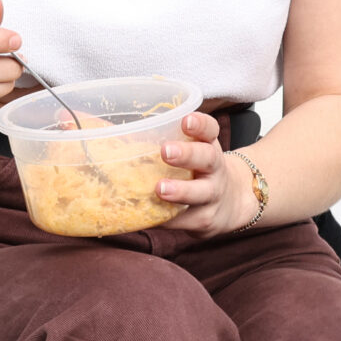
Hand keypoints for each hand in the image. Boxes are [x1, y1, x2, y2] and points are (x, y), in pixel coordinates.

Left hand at [151, 111, 260, 235]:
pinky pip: (185, 220)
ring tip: (161, 189)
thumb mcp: (192, 151)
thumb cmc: (198, 170)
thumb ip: (162, 139)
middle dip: (187, 154)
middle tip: (166, 151)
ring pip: (200, 193)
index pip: (210, 130)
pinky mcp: (204, 219)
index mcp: (208, 146)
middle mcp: (215, 169)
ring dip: (181, 191)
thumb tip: (109, 127)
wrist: (231, 203)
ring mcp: (212, 195)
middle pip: (207, 158)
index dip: (200, 124)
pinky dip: (167, 219)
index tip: (186, 120)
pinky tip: (149, 217)